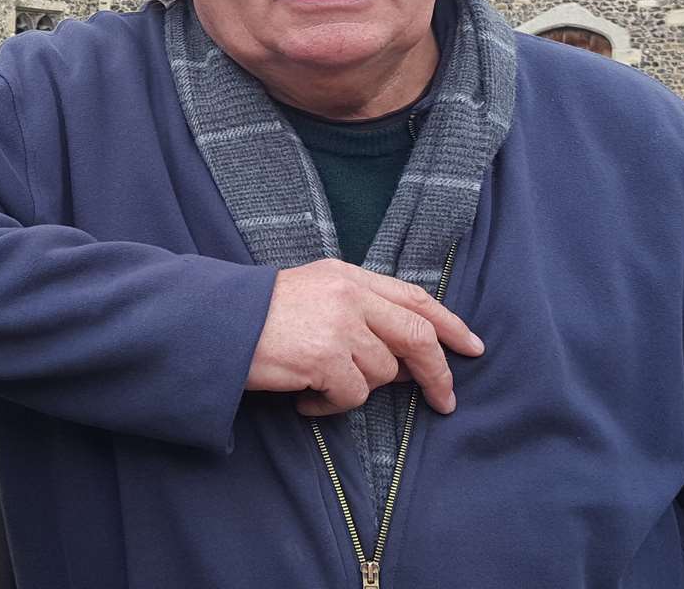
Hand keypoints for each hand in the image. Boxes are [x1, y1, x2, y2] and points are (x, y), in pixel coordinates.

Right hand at [245, 258, 484, 416]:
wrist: (212, 322)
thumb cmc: (257, 314)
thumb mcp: (312, 293)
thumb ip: (358, 310)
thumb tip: (401, 359)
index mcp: (348, 276)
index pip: (415, 298)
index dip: (450, 324)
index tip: (471, 347)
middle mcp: (349, 296)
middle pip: (417, 336)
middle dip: (437, 372)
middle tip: (444, 400)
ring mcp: (339, 326)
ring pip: (381, 374)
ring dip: (356, 390)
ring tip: (320, 386)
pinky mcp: (325, 358)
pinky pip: (351, 397)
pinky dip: (331, 406)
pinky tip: (305, 398)